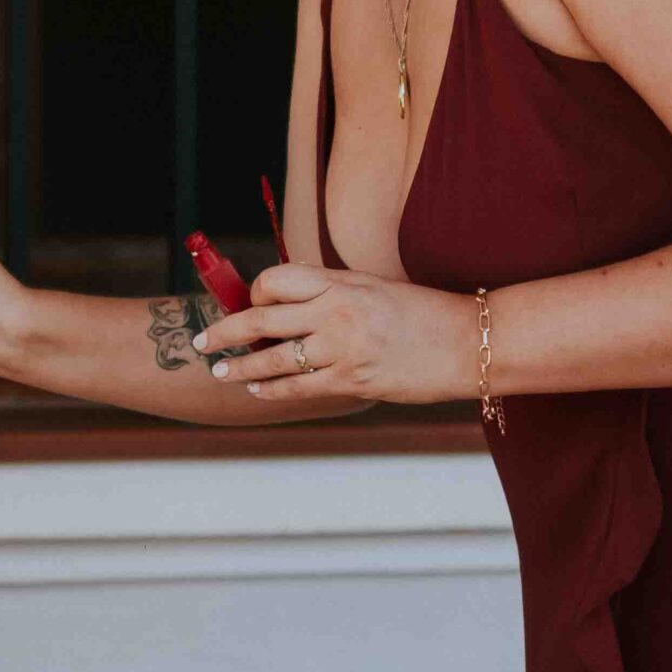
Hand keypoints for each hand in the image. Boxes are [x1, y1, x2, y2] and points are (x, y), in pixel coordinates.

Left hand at [191, 262, 475, 407]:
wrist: (469, 343)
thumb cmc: (423, 314)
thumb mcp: (374, 288)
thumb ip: (333, 292)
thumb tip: (292, 304)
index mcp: (340, 282)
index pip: (276, 281)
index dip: (255, 293)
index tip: (250, 304)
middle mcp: (336, 312)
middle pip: (261, 319)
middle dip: (224, 332)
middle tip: (202, 342)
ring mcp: (342, 348)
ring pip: (273, 359)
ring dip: (240, 368)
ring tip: (220, 372)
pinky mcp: (353, 380)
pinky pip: (298, 387)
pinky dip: (271, 389)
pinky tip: (257, 390)